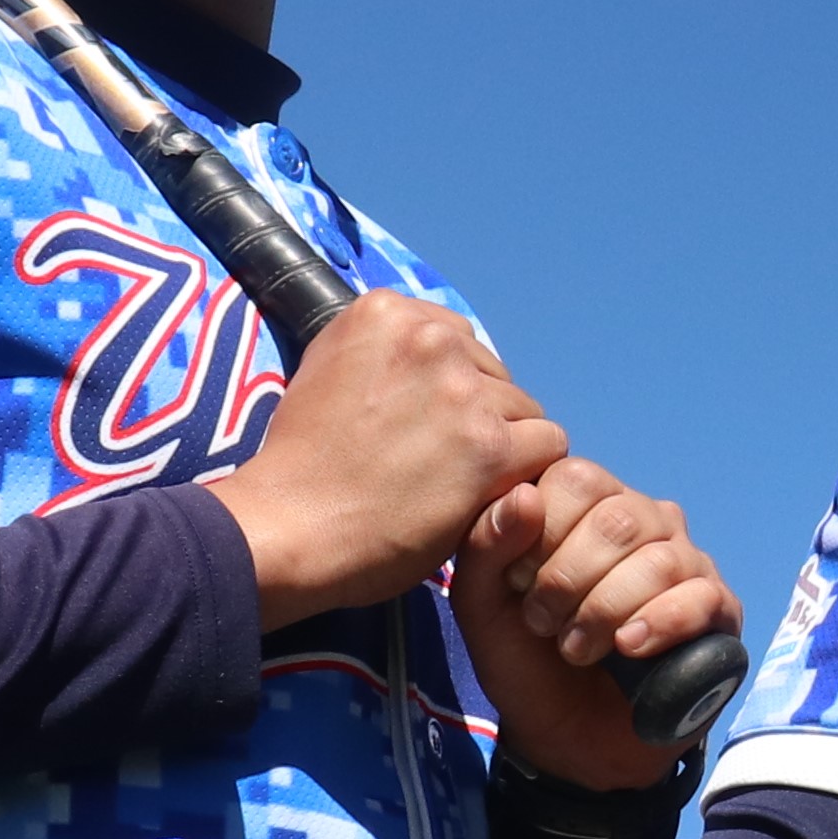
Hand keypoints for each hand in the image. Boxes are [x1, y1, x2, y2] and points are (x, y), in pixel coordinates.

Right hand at [212, 293, 564, 624]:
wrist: (289, 526)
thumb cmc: (302, 464)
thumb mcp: (326, 370)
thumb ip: (383, 352)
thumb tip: (436, 348)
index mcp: (386, 312)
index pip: (459, 340)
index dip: (450, 387)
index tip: (426, 424)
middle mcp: (430, 339)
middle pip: (495, 374)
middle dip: (478, 414)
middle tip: (441, 462)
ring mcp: (463, 392)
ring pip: (525, 410)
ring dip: (503, 447)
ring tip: (458, 484)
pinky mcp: (491, 448)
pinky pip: (548, 445)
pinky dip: (526, 474)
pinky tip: (490, 496)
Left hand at [455, 459, 745, 782]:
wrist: (567, 737)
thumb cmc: (525, 659)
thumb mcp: (482, 605)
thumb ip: (483, 547)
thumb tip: (523, 496)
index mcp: (588, 505)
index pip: (576, 477)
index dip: (542, 531)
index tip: (518, 583)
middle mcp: (644, 520)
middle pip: (617, 518)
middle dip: (568, 578)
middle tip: (543, 624)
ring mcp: (687, 561)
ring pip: (658, 559)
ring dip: (605, 610)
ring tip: (577, 648)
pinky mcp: (719, 609)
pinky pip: (700, 598)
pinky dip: (658, 624)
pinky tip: (628, 649)